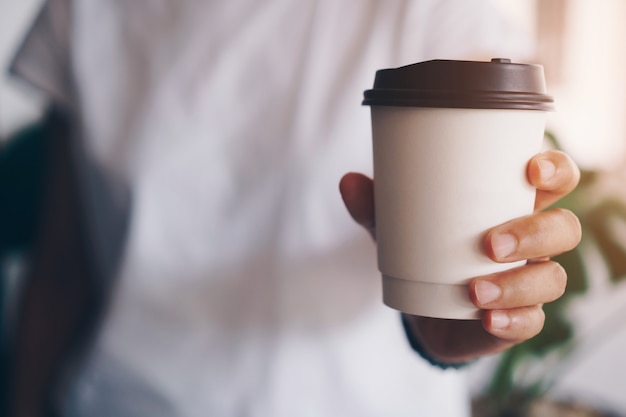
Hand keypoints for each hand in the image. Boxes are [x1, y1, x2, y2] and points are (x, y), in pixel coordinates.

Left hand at [339, 150, 581, 362]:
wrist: (420, 304)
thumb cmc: (421, 248)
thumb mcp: (396, 225)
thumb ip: (374, 206)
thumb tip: (348, 182)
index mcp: (510, 204)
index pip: (555, 180)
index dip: (556, 171)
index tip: (531, 171)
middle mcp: (530, 242)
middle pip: (563, 229)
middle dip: (535, 233)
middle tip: (489, 243)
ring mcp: (527, 281)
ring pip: (553, 279)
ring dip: (520, 284)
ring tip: (476, 290)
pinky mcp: (517, 319)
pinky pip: (532, 322)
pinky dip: (512, 321)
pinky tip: (487, 319)